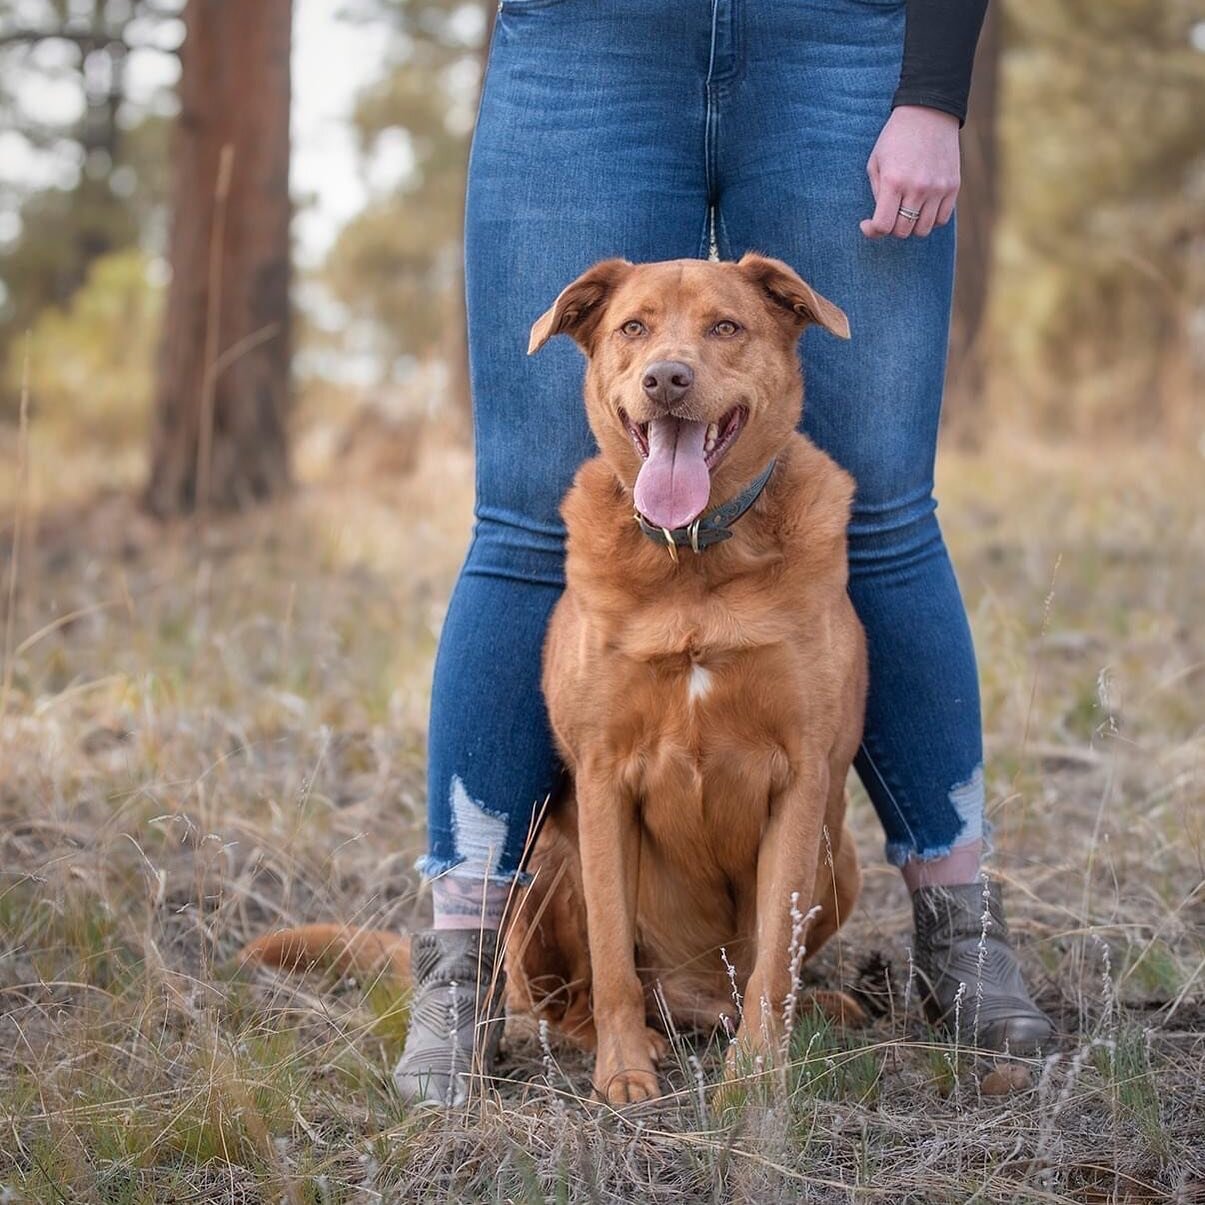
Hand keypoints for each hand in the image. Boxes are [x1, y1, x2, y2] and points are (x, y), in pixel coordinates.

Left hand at [860, 105, 960, 239]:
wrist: (929, 112)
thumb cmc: (895, 138)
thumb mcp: (875, 163)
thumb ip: (877, 194)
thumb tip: (881, 222)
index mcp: (894, 181)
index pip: (883, 226)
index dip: (872, 231)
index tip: (867, 224)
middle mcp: (917, 188)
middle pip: (903, 231)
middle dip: (891, 227)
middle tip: (888, 214)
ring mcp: (938, 188)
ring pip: (922, 230)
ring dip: (911, 226)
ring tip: (906, 211)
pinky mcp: (953, 186)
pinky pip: (941, 219)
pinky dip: (930, 220)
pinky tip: (922, 207)